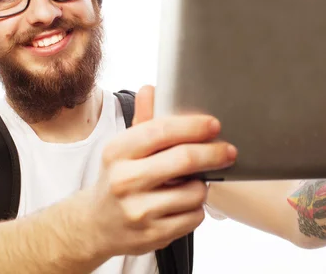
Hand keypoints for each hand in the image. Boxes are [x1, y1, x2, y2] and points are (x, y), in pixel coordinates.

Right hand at [83, 85, 236, 257]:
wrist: (97, 224)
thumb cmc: (118, 178)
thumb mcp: (123, 149)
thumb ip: (142, 120)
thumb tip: (151, 89)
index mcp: (117, 152)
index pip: (160, 130)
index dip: (192, 126)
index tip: (213, 125)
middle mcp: (124, 180)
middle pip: (183, 160)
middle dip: (213, 153)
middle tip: (229, 151)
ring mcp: (138, 211)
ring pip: (194, 191)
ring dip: (202, 185)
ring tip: (192, 182)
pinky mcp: (152, 235)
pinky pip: (194, 217)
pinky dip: (196, 208)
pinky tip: (184, 203)